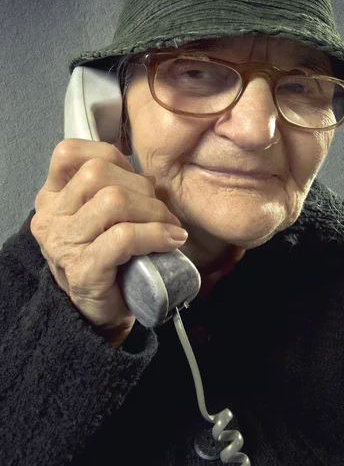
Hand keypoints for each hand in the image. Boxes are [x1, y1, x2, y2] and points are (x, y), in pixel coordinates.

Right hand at [30, 139, 186, 346]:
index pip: (69, 153)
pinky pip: (124, 237)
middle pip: (96, 173)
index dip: (110, 156)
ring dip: (152, 210)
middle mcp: (51, 218)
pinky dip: (155, 234)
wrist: (100, 312)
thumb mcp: (103, 215)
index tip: (134, 178)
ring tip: (168, 226)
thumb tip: (148, 177)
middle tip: (160, 208)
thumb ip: (116, 188)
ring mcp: (63, 245)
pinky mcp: (84, 270)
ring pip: (113, 201)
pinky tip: (171, 240)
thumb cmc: (107, 257)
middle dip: (139, 186)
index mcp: (52, 198)